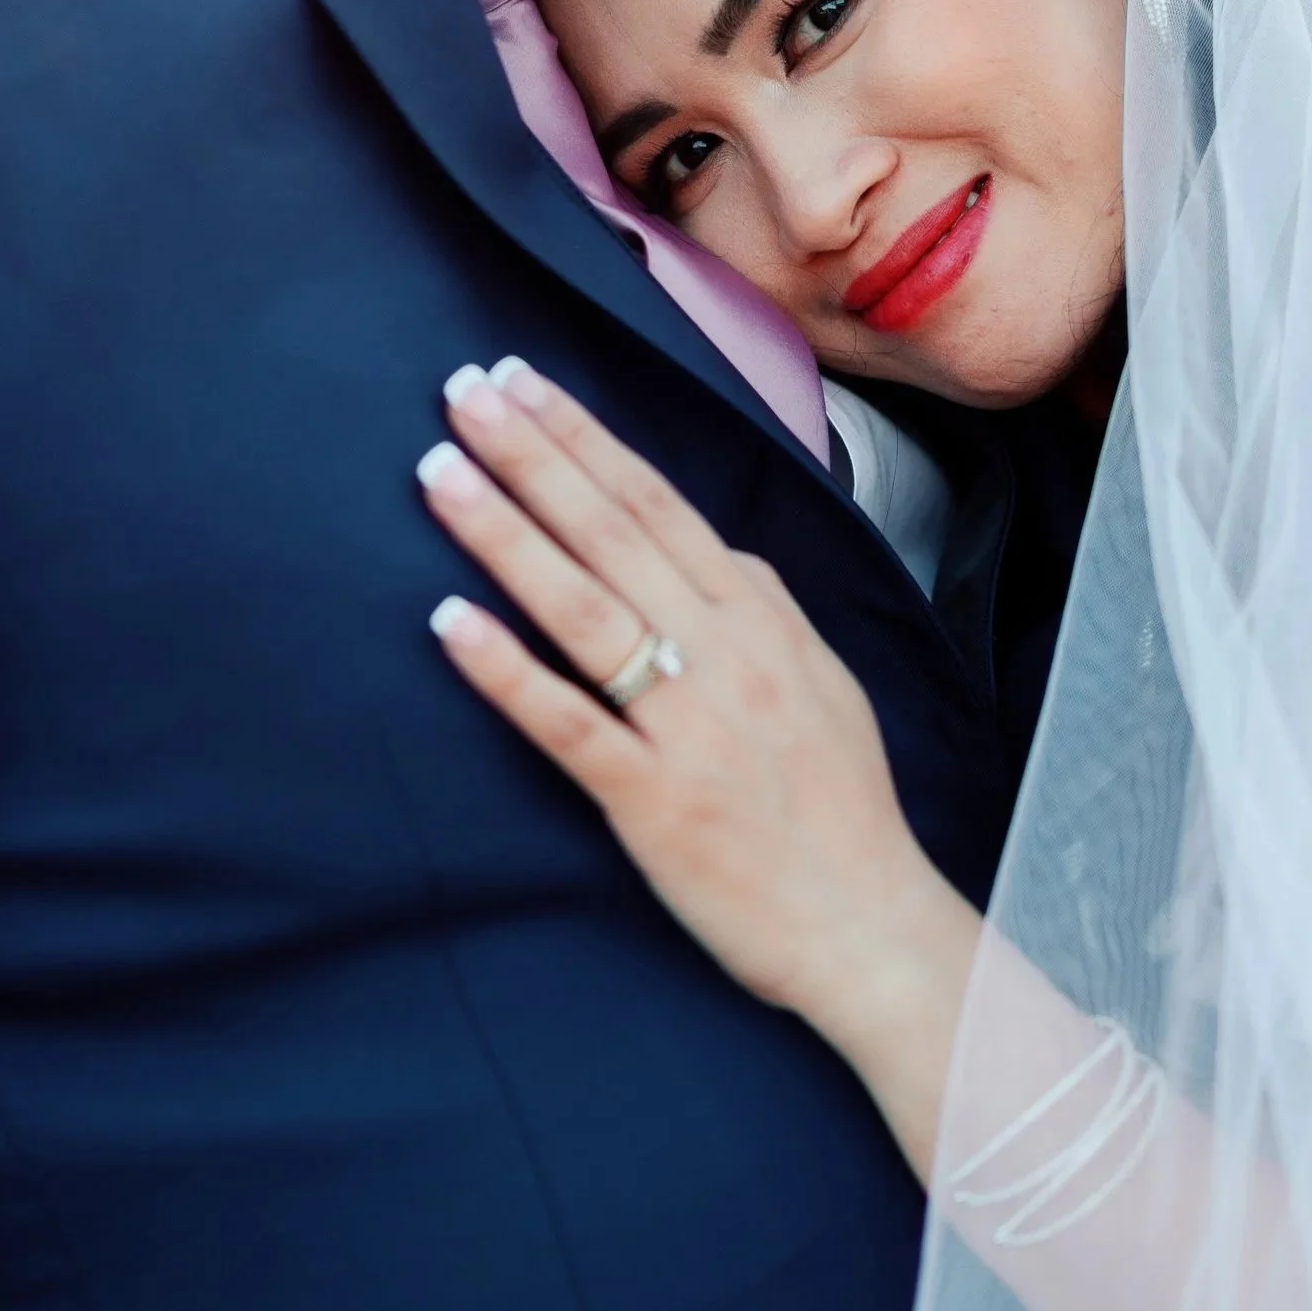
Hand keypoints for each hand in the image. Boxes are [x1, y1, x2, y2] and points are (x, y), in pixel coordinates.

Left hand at [419, 359, 978, 1171]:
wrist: (872, 927)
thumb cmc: (841, 810)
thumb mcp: (823, 679)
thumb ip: (763, 608)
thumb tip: (711, 548)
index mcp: (759, 617)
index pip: (655, 501)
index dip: (584, 436)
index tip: (523, 383)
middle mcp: (724, 653)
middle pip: (610, 531)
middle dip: (532, 454)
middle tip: (464, 391)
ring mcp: (686, 725)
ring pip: (581, 607)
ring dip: (505, 533)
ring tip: (439, 472)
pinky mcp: (652, 801)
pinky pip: (568, 721)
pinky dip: (507, 669)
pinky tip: (450, 623)